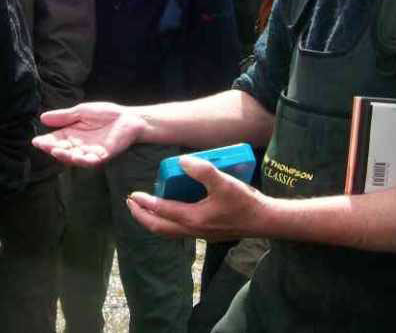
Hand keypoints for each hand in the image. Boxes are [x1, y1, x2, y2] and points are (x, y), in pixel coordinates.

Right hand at [32, 102, 144, 166]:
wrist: (128, 118)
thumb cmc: (105, 114)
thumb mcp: (81, 112)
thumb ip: (64, 117)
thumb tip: (42, 117)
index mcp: (72, 134)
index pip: (55, 139)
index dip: (45, 142)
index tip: (36, 141)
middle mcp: (78, 145)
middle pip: (62, 150)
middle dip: (53, 149)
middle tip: (46, 146)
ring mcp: (90, 152)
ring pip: (74, 158)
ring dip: (65, 156)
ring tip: (57, 151)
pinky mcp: (102, 156)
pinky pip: (90, 161)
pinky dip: (83, 160)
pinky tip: (77, 156)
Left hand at [125, 155, 267, 240]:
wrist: (264, 221)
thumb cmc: (244, 202)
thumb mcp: (224, 182)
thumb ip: (202, 170)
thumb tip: (181, 162)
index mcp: (193, 219)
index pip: (162, 212)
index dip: (145, 203)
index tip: (132, 195)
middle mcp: (193, 230)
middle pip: (159, 228)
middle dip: (142, 217)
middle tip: (131, 204)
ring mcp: (200, 234)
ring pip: (169, 231)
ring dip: (154, 221)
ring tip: (146, 208)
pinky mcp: (207, 233)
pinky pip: (180, 230)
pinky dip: (168, 222)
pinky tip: (172, 210)